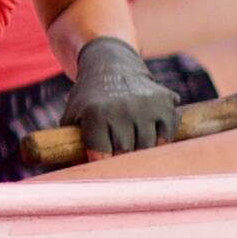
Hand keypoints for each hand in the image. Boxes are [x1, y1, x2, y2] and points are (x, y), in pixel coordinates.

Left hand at [70, 34, 179, 159]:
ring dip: (140, 149)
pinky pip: (166, 135)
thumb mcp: (72, 116)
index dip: (100, 161)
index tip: (100, 160)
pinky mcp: (165, 103)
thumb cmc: (89, 98)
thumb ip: (70, 144)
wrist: (112, 65)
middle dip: (119, 156)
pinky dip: (160, 139)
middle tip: (115, 149)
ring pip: (147, 147)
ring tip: (130, 140)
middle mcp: (122, 109)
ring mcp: (146, 106)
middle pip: (125, 153)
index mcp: (96, 114)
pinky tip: (149, 133)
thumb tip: (74, 172)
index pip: (101, 155)